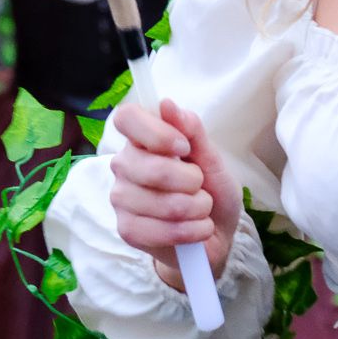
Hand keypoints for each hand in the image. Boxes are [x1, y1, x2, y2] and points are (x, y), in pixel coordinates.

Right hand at [108, 98, 239, 288]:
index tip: (183, 147)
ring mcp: (121, 198)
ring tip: (201, 209)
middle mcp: (125, 164)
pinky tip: (197, 229)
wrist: (216, 234)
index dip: (156, 132)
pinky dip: (189, 231)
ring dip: (195, 208)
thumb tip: (167, 104)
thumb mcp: (212, 158)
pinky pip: (158, 230)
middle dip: (191, 181)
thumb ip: (192, 131)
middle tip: (200, 186)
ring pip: (160, 202)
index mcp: (142, 139)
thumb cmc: (212, 190)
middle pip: (151, 166)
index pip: (127, 117)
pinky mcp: (126, 230)